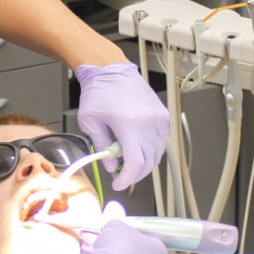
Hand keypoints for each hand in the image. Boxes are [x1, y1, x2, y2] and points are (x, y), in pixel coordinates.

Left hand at [75, 62, 169, 191]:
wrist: (111, 69)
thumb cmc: (98, 92)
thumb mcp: (90, 122)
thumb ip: (102, 147)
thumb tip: (111, 166)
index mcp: (130, 125)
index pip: (135, 163)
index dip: (127, 179)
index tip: (118, 184)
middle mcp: (149, 123)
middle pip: (149, 162)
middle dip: (134, 173)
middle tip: (120, 174)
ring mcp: (159, 118)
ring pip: (157, 153)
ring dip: (143, 162)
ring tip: (126, 159)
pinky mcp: (163, 115)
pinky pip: (161, 141)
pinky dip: (151, 149)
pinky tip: (137, 146)